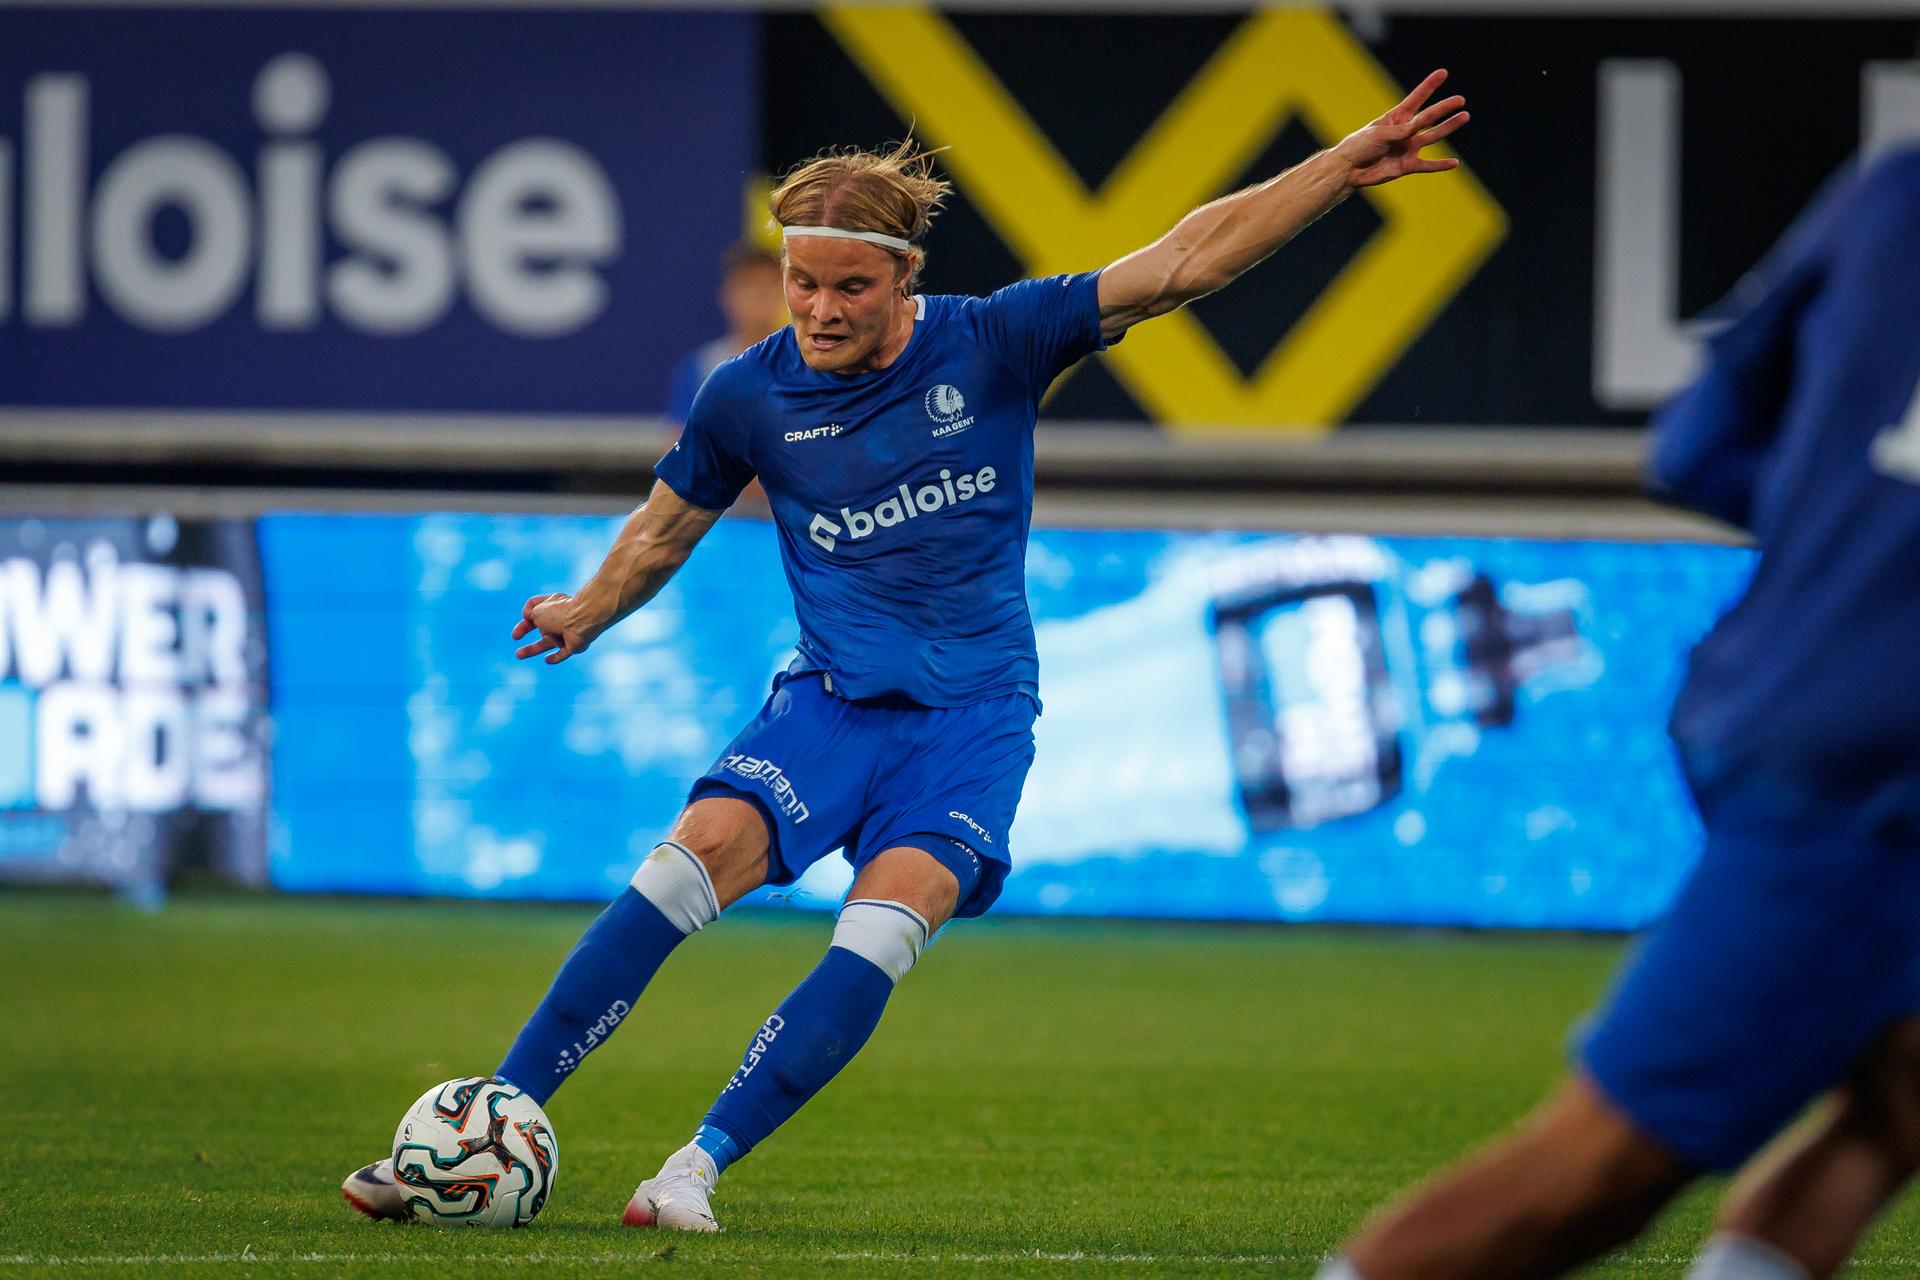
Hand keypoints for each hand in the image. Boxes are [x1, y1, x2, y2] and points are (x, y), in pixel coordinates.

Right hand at [512, 592, 604, 664]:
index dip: (526, 612)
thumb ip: (531, 616)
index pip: (535, 605)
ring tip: (518, 654)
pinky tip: (547, 660)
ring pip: (547, 642)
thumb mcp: (538, 611)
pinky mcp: (574, 645)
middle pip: (540, 625)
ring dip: (532, 648)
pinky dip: (556, 657)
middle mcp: (560, 618)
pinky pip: (563, 653)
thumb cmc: (560, 613)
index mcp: (552, 604)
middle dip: (525, 629)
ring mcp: (567, 632)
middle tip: (514, 636)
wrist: (583, 621)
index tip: (524, 617)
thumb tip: (533, 623)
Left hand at [1333, 69, 1469, 188]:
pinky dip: (1440, 165)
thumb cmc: (1359, 146)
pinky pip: (1427, 165)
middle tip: (1460, 100)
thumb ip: (1398, 131)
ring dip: (1448, 127)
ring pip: (1433, 136)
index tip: (1443, 73)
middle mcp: (1405, 131)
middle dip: (1444, 108)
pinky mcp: (1407, 165)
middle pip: (1429, 117)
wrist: (1349, 169)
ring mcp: (1408, 147)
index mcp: (1396, 118)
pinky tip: (1454, 163)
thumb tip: (1415, 128)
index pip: (1416, 98)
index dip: (1429, 86)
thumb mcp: (1378, 134)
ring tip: (1464, 117)